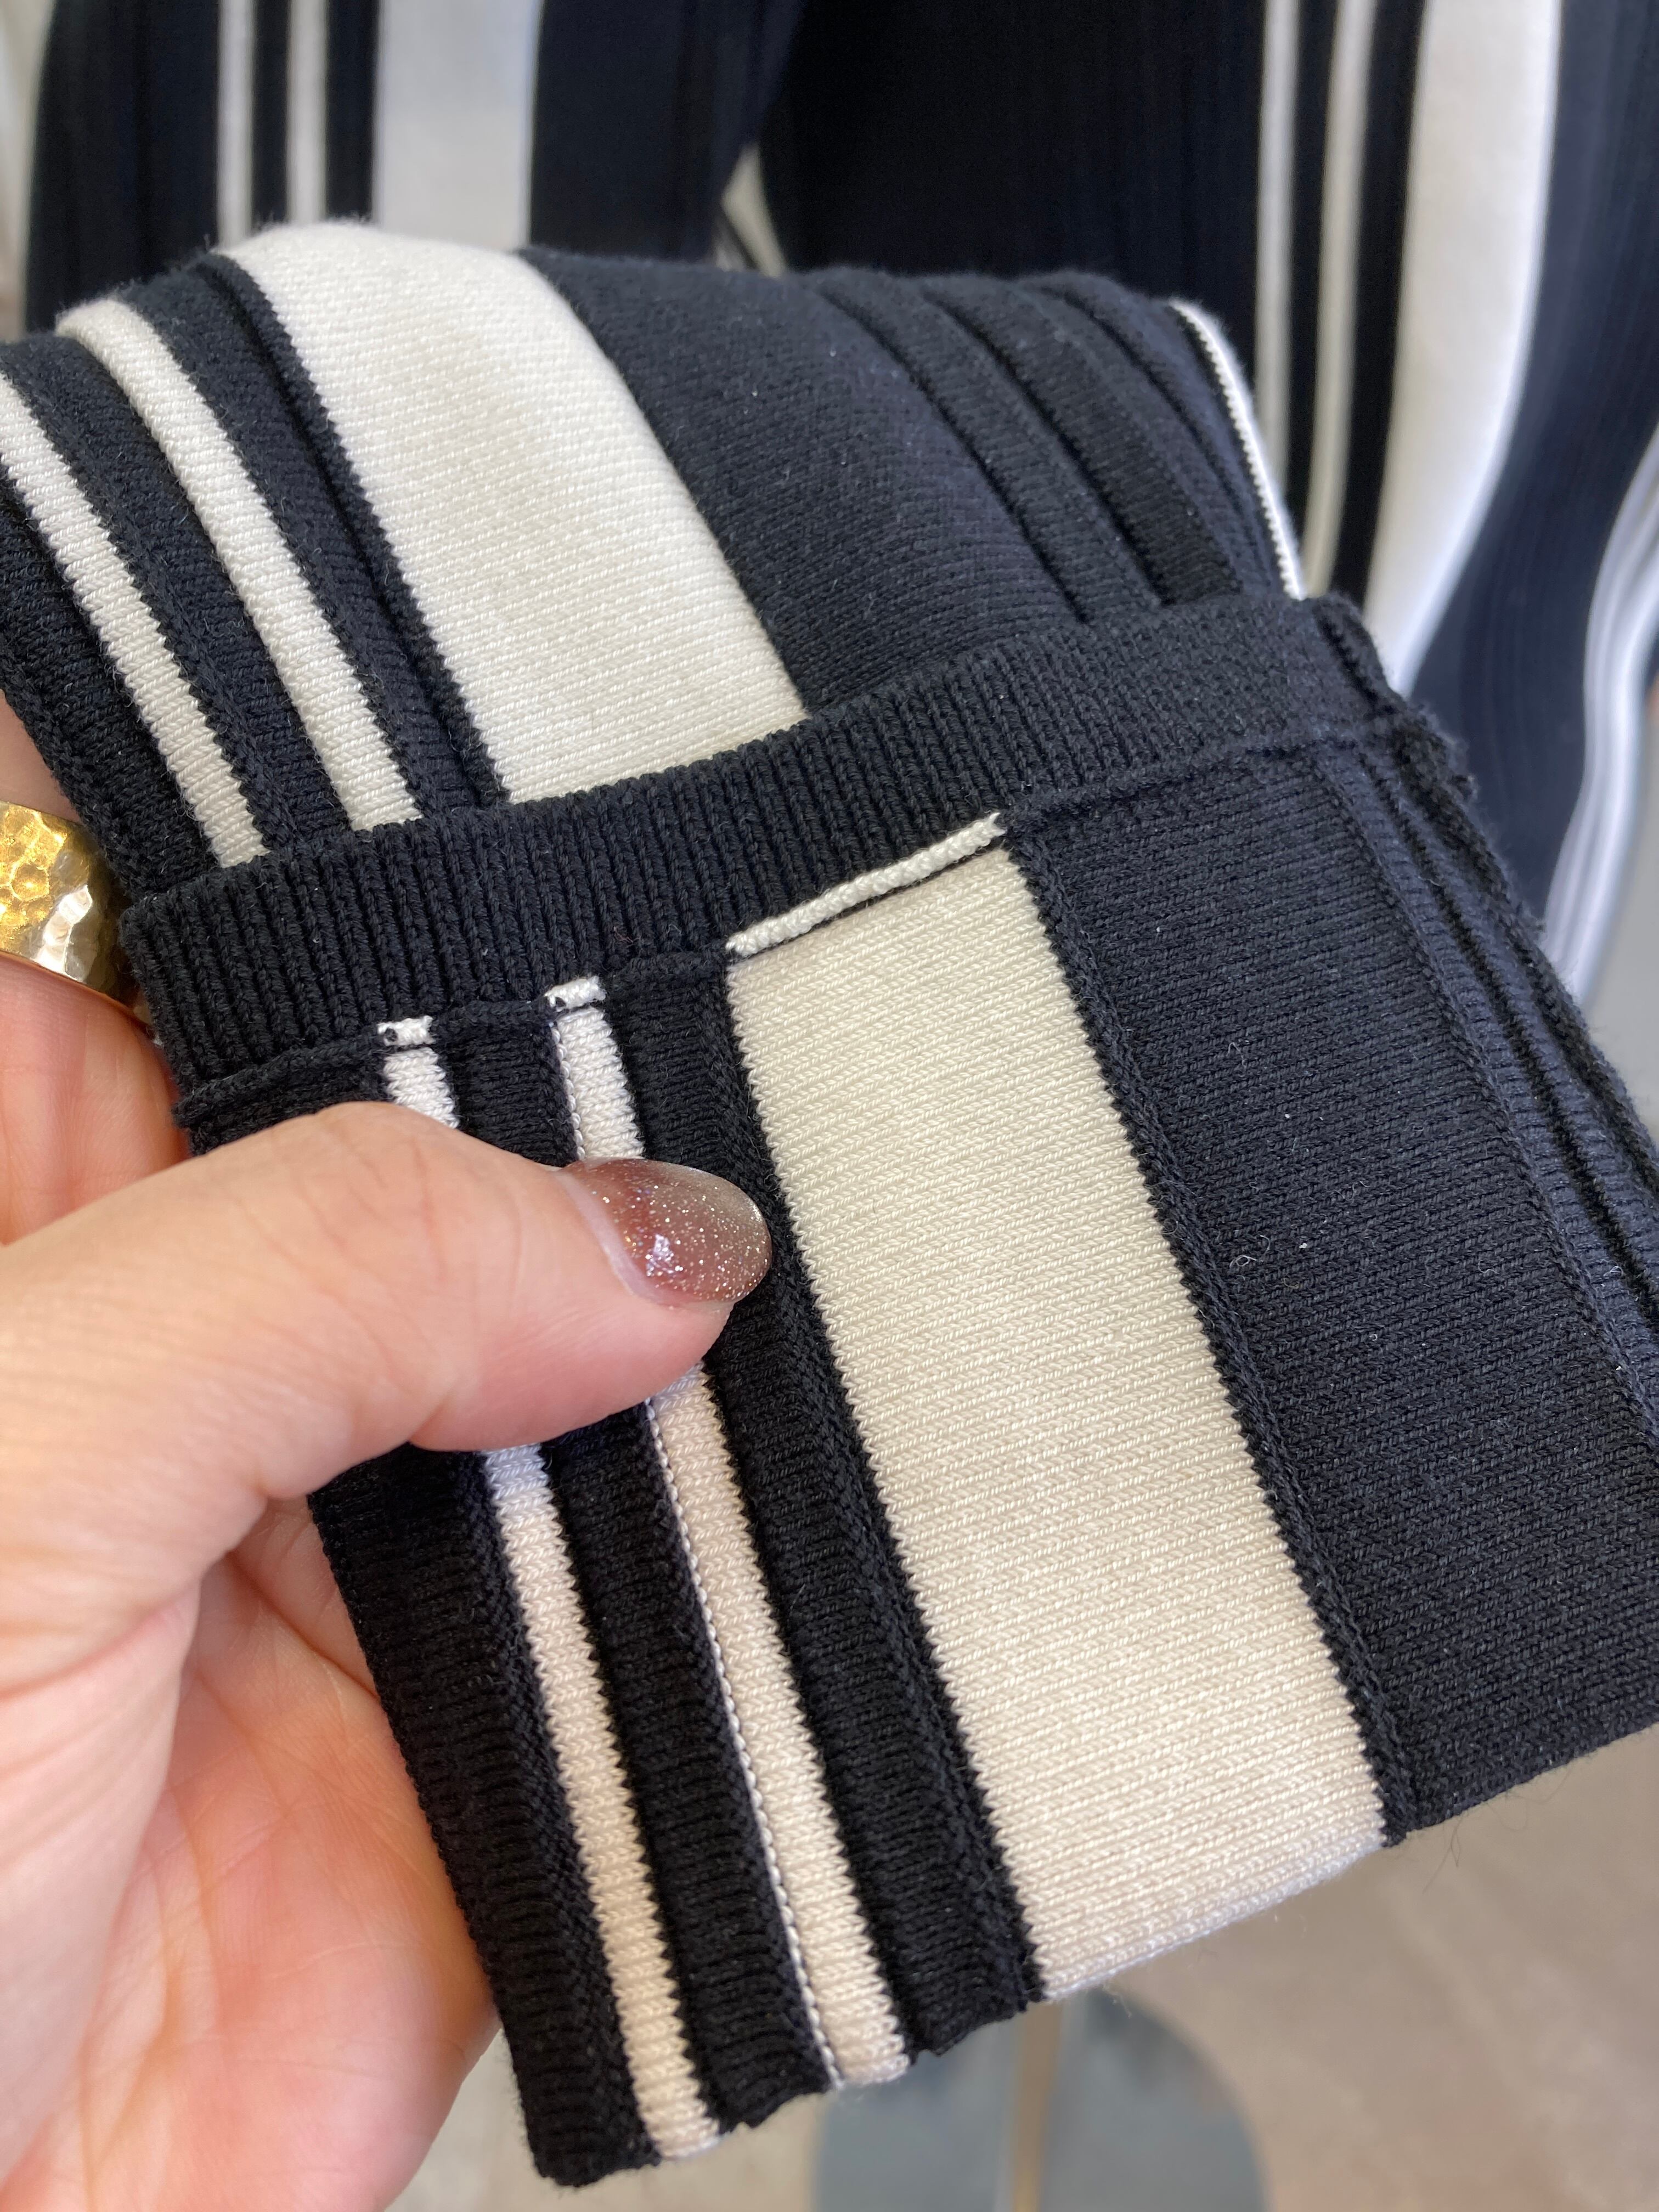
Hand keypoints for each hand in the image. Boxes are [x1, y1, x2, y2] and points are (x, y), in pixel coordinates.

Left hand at [0, 949, 766, 2209]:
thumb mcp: (6, 1456)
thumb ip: (317, 1277)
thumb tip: (650, 1236)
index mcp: (34, 1221)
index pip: (241, 968)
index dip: (418, 910)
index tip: (628, 829)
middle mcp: (196, 1367)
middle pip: (458, 1168)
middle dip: (617, 1122)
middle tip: (813, 1034)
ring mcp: (343, 1555)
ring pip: (591, 1381)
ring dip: (712, 1355)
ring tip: (889, 1240)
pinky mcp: (473, 1751)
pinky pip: (669, 1623)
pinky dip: (766, 1578)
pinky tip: (873, 1478)